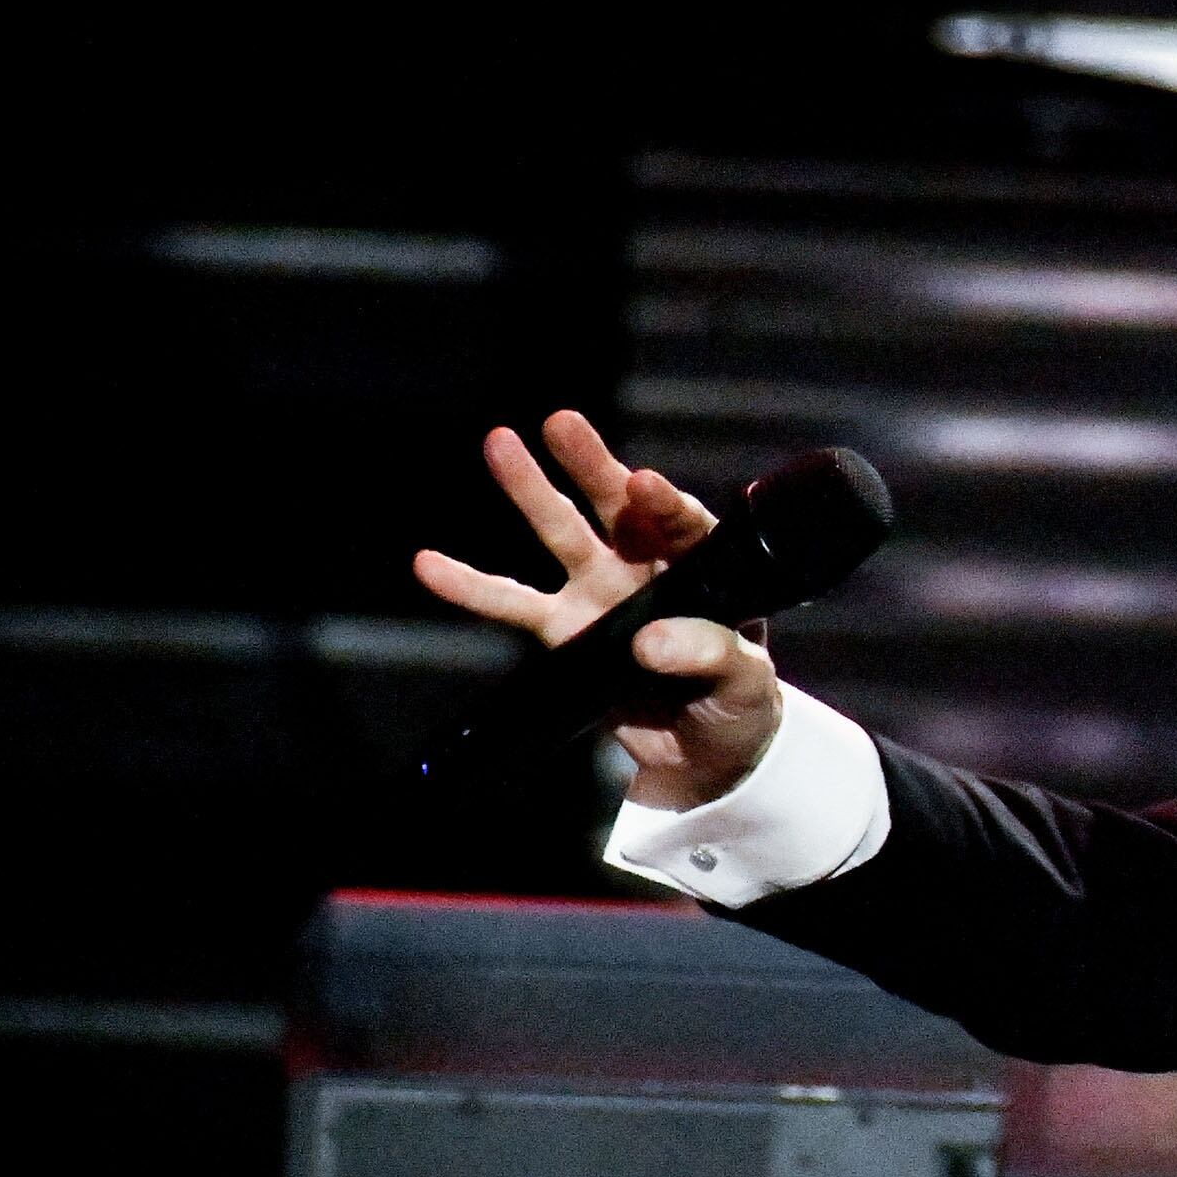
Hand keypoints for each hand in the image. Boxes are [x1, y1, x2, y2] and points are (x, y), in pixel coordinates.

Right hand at [411, 409, 784, 808]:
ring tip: (499, 442)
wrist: (704, 753)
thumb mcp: (747, 684)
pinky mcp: (565, 632)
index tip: (642, 484)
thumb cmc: (739, 704)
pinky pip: (512, 606)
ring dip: (530, 491)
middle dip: (591, 465)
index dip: (663, 504)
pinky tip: (430, 563)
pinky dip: (471, 586)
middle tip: (562, 423)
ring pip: (562, 535)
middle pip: (618, 509)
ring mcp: (600, 594)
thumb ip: (711, 656)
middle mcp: (649, 568)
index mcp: (705, 571)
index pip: (686, 526)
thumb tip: (649, 640)